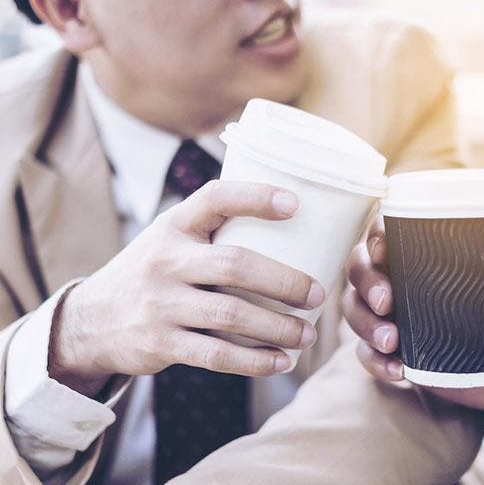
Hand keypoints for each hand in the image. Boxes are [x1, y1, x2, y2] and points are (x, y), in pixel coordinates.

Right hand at [50, 181, 324, 396]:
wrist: (90, 320)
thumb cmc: (153, 272)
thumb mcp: (170, 239)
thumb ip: (214, 232)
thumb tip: (293, 226)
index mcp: (174, 226)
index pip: (215, 198)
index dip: (255, 197)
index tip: (295, 204)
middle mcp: (166, 260)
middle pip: (235, 265)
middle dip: (285, 281)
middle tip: (318, 295)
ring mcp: (161, 303)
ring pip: (232, 314)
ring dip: (278, 327)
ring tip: (307, 335)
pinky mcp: (161, 343)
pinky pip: (217, 354)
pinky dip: (255, 361)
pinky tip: (281, 363)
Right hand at [343, 218, 483, 411]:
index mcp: (437, 257)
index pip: (392, 230)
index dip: (377, 234)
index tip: (384, 250)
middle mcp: (409, 281)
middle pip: (363, 267)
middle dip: (366, 281)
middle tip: (385, 302)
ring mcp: (401, 318)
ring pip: (357, 309)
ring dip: (364, 323)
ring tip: (392, 342)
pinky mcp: (401, 355)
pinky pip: (368, 355)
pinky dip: (374, 361)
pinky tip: (397, 371)